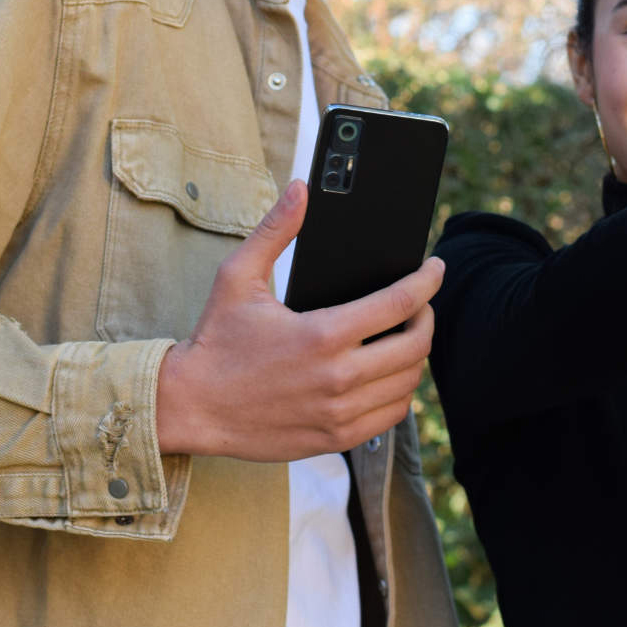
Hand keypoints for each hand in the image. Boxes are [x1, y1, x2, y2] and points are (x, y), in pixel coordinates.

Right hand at [155, 179, 442, 460]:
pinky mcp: (335, 438)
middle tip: (420, 303)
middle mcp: (337, 377)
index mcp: (321, 334)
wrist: (190, 407)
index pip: (400, 303)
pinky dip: (400, 392)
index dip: (428, 281)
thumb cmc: (216, 341)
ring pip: (408, 382)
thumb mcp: (238, 277)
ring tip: (406, 335)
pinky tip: (389, 374)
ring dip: (416, 355)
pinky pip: (391, 415)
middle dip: (427, 316)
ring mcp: (339, 413)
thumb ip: (275, 230)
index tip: (436, 267)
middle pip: (416, 345)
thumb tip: (300, 189)